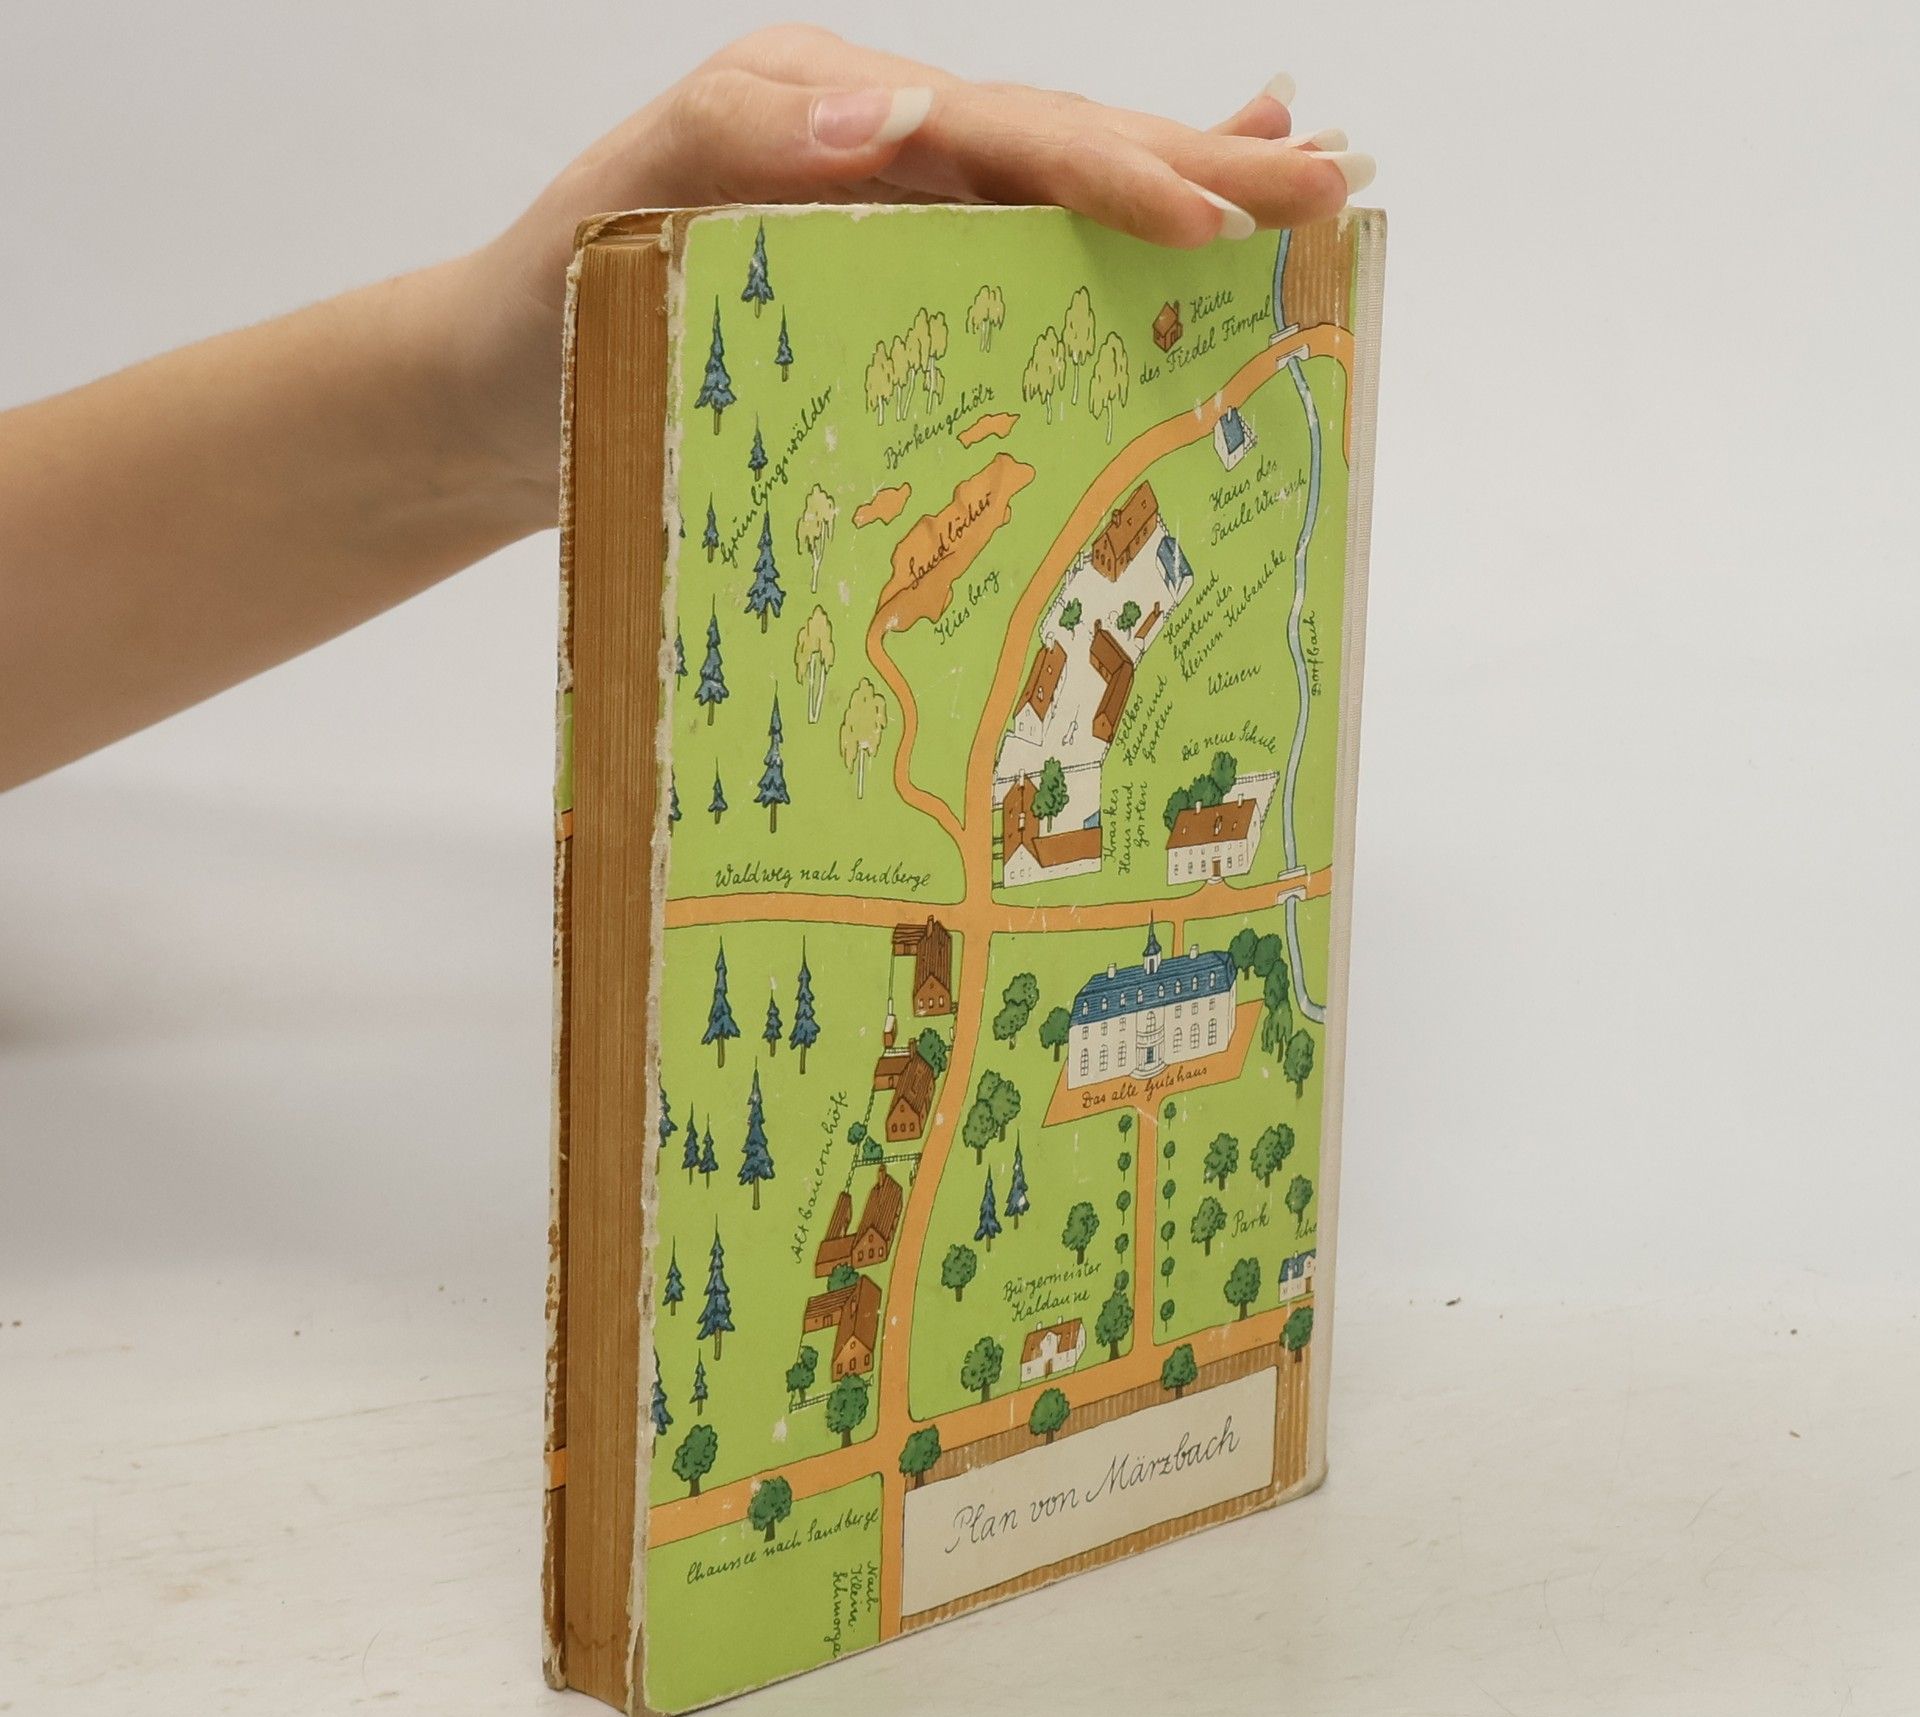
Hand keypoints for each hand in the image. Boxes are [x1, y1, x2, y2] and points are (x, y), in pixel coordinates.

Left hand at [462, 26, 1373, 502]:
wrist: (498, 396)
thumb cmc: (552, 298)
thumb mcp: (628, 198)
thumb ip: (750, 137)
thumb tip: (897, 116)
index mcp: (837, 121)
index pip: (1007, 133)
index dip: (1118, 173)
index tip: (1220, 217)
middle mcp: (887, 164)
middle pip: (1067, 153)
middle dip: (1202, 166)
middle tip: (1334, 183)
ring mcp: (898, 234)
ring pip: (1063, 208)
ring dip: (1186, 194)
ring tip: (1302, 186)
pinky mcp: (894, 308)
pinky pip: (1019, 276)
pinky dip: (1107, 249)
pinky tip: (1184, 231)